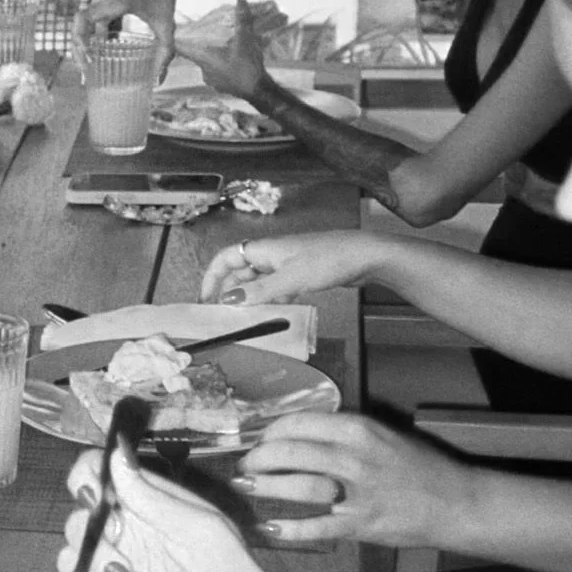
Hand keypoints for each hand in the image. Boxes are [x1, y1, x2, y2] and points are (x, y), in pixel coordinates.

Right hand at [58, 441, 311, 571]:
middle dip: (94, 541)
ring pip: (83, 567)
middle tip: (124, 553)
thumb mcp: (200, 531)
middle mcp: (133, 533)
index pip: (98, 474)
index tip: (93, 498)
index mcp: (151, 504)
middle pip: (77, 522)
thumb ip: (153, 499)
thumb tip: (113, 454)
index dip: (84, 478)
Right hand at [76, 0, 182, 70]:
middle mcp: (103, 0)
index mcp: (116, 3)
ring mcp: (100, 1)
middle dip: (77, 50)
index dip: (80, 40)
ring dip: (81, 46)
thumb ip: (165, 51)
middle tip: (84, 72)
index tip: (88, 59)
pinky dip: (89, 40)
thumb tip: (159, 80)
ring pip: (81, 25)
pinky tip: (95, 56)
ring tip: (86, 69)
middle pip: (78, 25)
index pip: (85, 19)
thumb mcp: (167, 24)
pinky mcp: (102, 5)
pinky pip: (89, 23)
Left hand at [175, 0, 268, 100]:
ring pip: (207, 63)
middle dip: (200, 44)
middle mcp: (204, 70)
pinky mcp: (222, 85)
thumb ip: (242, 20)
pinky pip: (217, 71)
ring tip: (221, 44)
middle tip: (206, 33)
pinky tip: (231, 58)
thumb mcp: (246, 41)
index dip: (177, 39)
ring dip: (212, 54)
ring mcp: (212, 80)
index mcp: (204, 59)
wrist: (259, 92)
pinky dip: (221, 63)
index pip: (181, 48)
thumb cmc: (247, 68)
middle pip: (195, 54)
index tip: (175, 30)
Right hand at [199, 230, 373, 305]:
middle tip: (224, 317)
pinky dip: (271, 301)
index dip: (212, 277)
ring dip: (250, 299)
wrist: (366, 256)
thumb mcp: (291, 278)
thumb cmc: (329, 260)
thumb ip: (260, 291)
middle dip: (229, 292)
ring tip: (245, 321)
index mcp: (264, 249)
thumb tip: (229, 300)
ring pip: (259, 282)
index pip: (226, 258)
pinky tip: (274, 315)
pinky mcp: (301, 274)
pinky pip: (276, 288)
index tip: (205, 300)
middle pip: (240, 272)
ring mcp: (287, 264)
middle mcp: (271, 255)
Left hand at [236, 412, 476, 548]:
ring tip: (246, 487)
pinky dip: (290, 528)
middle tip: (245, 464)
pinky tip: (269, 526)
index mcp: (360, 430)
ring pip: (298, 486)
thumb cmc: (419, 466)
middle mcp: (355, 458)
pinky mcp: (361, 525)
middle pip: (291, 452)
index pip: (300, 423)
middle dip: (259, 458)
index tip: (260, 438)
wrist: (457, 503)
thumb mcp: (383, 435)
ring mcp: (357, 493)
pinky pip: (317, 527)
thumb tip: (298, 433)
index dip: (271, 430)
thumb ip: (344, 433)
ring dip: (265, 487)